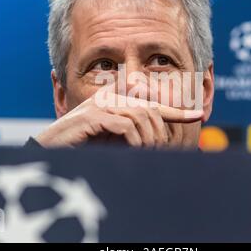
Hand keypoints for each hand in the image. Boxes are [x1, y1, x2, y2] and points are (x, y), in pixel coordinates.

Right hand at [35, 93, 202, 148]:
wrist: (51, 148)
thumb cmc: (82, 143)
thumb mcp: (112, 136)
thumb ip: (132, 130)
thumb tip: (156, 138)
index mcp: (116, 98)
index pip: (153, 103)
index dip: (177, 110)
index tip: (199, 115)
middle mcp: (110, 96)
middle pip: (150, 109)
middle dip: (161, 133)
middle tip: (163, 151)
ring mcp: (101, 104)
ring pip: (141, 116)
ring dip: (148, 140)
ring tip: (148, 154)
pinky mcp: (93, 116)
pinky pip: (126, 126)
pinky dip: (135, 140)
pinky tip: (134, 150)